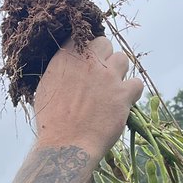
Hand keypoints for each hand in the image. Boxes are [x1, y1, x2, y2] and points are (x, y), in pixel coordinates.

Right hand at [33, 36, 143, 158]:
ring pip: (123, 59)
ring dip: (118, 72)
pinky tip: (123, 101)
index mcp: (66, 57)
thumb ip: (59, 71)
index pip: (82, 37)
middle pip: (104, 43)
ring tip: (111, 88)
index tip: (85, 62)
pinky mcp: (123, 94)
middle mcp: (89, 61)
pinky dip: (132, 91)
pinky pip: (137, 83)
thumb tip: (67, 68)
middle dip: (103, 57)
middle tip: (99, 75)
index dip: (86, 50)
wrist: (66, 145)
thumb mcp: (45, 89)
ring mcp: (108, 76)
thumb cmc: (51, 123)